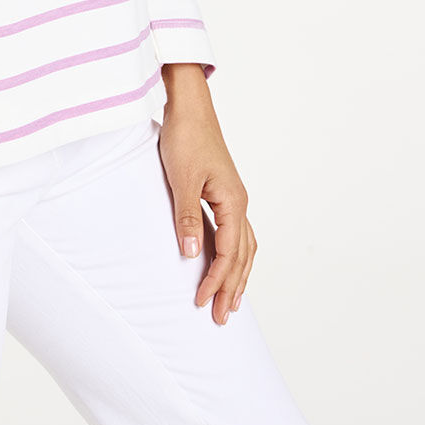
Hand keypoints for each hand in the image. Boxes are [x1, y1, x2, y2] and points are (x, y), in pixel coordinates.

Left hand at [157, 65, 256, 324]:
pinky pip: (234, 231)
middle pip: (242, 255)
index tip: (202, 303)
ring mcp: (233, 197)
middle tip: (222, 318)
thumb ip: (187, 218)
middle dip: (232, 287)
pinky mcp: (222, 191)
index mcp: (233, 202)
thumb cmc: (186, 137)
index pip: (228, 254)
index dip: (216, 281)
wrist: (189, 106)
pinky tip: (222, 260)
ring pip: (243, 245)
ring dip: (237, 273)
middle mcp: (239, 202)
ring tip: (231, 300)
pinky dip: (232, 252)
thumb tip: (190, 255)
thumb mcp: (182, 179)